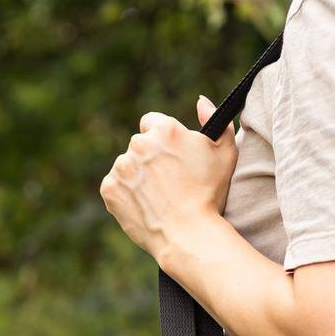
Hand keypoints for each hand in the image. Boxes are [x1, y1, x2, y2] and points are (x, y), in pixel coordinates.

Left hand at [99, 96, 237, 264]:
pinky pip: (114, 185)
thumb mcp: (225, 152)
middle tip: (166, 182)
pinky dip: (124, 193)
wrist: (188, 234)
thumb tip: (200, 100)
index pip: (151, 122)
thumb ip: (215, 119)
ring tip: (156, 196)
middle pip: (139, 145)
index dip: (161, 140)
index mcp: (164, 129)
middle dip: (149, 158)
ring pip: (126, 166)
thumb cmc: (210, 194)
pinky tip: (143, 204)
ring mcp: (121, 167)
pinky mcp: (109, 188)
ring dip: (136, 175)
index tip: (168, 156)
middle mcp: (139, 144)